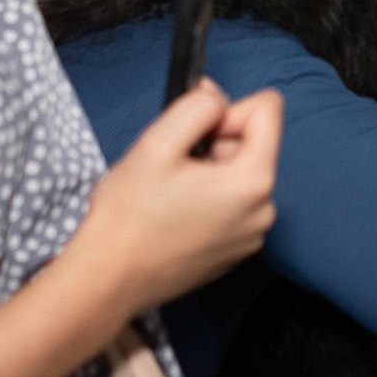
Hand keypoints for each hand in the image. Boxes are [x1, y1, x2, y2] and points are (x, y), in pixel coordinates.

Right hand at [71, 79, 279, 314]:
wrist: (109, 279)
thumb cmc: (128, 217)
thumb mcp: (157, 143)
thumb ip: (196, 107)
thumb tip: (215, 97)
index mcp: (252, 181)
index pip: (268, 109)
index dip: (226, 111)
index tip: (194, 134)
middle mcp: (263, 211)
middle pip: (253, 144)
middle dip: (215, 145)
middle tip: (174, 168)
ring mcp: (251, 236)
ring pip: (240, 174)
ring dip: (209, 174)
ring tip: (171, 194)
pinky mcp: (236, 251)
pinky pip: (234, 205)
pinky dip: (209, 201)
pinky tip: (175, 215)